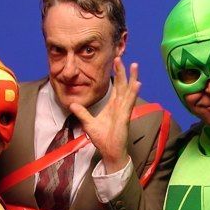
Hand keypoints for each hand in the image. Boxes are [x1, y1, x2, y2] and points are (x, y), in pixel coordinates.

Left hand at [70, 57, 140, 173]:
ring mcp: (124, 111)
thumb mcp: (88, 123)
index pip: (116, 86)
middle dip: (122, 71)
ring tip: (135, 65)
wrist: (110, 152)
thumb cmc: (103, 139)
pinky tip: (137, 84)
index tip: (115, 61)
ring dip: (132, 78)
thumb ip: (82, 113)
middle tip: (120, 57)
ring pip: (129, 91)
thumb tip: (72, 104)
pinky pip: (129, 103)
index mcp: (113, 106)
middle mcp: (120, 106)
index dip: (116, 74)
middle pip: (123, 85)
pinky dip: (133, 93)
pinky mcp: (125, 117)